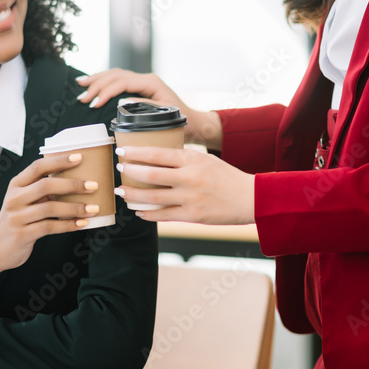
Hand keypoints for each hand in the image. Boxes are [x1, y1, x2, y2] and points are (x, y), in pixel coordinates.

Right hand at [0, 154, 99, 297]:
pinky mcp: (22, 234)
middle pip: (46, 185)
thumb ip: (41, 191)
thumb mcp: (24, 200)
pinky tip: (82, 223)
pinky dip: (68, 224)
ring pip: (50, 207)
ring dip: (75, 207)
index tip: (79, 157)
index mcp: (16, 185)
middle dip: (72, 184)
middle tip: (93, 185)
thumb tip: (77, 181)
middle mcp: (14, 198)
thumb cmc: (18, 220)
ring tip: (93, 208)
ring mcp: (17, 217)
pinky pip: (50, 227)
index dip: (59, 160)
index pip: (37, 167)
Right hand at [76, 69, 221, 148]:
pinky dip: (104, 82)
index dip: (106, 91)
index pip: (123, 82)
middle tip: (82, 97)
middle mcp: (147, 79)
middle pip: (116, 75)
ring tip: (81, 85)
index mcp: (152, 83)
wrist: (195, 124)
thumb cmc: (184, 124)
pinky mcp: (140, 88)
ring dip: (97, 80)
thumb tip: (123, 103)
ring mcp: (143, 82)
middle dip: (97, 85)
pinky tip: (93, 84)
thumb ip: (147, 109)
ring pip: (115, 74)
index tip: (94, 103)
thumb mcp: (166, 117)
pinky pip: (119, 80)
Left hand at [113, 146, 254, 224]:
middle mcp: (189, 178)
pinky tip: (138, 211)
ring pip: (153, 197)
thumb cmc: (226, 176)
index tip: (122, 152)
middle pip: (150, 175)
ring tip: (121, 191)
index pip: (157, 153)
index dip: (136, 153)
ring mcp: (190, 198)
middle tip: (119, 169)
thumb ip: (183, 159)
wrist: (250, 198)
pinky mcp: (192, 216)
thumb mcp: (205, 159)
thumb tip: (156, 157)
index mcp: (192, 160)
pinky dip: (147, 214)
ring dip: (133, 195)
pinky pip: (163, 216)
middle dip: (130, 172)